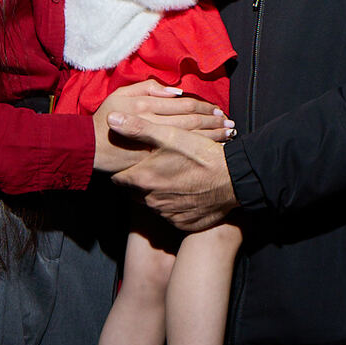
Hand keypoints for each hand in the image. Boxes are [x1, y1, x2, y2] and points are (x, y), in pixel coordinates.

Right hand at [91, 82, 230, 173]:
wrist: (90, 148)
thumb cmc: (105, 120)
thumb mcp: (121, 96)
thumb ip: (147, 89)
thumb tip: (174, 91)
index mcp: (150, 106)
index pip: (186, 105)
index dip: (205, 107)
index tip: (218, 110)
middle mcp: (156, 125)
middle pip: (194, 122)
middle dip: (215, 122)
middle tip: (230, 123)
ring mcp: (156, 145)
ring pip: (192, 139)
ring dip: (213, 137)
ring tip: (228, 136)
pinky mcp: (156, 161)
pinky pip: (182, 156)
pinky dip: (198, 153)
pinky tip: (210, 153)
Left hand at [109, 117, 239, 229]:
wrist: (234, 178)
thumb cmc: (201, 154)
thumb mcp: (169, 135)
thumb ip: (138, 129)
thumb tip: (111, 120)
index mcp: (143, 179)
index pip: (118, 179)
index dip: (123, 170)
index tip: (131, 164)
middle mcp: (151, 201)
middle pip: (135, 193)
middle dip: (140, 183)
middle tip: (154, 170)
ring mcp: (167, 214)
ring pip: (153, 204)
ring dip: (157, 194)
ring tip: (172, 179)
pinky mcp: (183, 223)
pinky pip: (171, 216)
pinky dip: (174, 206)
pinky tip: (184, 193)